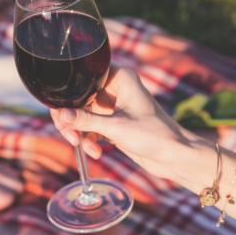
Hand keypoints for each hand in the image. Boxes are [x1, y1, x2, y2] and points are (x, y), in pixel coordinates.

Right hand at [51, 67, 202, 179]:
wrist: (174, 156)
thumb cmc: (154, 135)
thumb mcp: (116, 128)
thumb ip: (85, 121)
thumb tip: (61, 115)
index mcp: (119, 78)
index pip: (83, 77)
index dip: (69, 96)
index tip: (64, 116)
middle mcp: (114, 88)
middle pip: (78, 98)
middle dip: (72, 120)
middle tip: (72, 137)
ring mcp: (112, 105)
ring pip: (81, 114)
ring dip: (80, 132)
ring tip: (86, 147)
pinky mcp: (112, 121)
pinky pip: (89, 126)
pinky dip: (88, 139)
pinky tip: (96, 151)